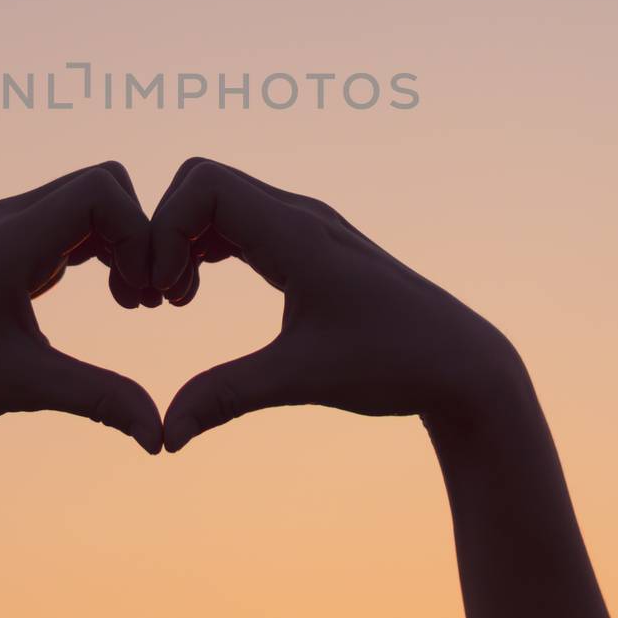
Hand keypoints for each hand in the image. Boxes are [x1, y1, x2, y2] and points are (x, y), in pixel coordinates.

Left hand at [0, 161, 163, 455]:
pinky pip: (72, 220)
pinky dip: (102, 248)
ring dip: (122, 241)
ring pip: (90, 198)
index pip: (101, 191)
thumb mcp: (25, 388)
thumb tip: (160, 438)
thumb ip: (100, 400)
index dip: (138, 233)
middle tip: (143, 299)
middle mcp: (7, 218)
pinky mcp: (7, 243)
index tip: (142, 294)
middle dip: (138, 234)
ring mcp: (5, 226)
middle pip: (103, 184)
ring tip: (130, 301)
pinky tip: (109, 296)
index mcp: (9, 240)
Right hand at [149, 157, 523, 450]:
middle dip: (164, 231)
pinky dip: (205, 245)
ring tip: (175, 300)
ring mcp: (304, 224)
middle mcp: (298, 215)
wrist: (460, 361)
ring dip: (183, 239)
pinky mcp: (307, 243)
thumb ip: (227, 397)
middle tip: (158, 297)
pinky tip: (197, 294)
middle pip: (200, 182)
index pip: (203, 184)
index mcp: (296, 234)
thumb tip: (165, 436)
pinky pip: (238, 219)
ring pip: (218, 198)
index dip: (165, 228)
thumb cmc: (392, 363)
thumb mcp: (302, 380)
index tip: (163, 293)